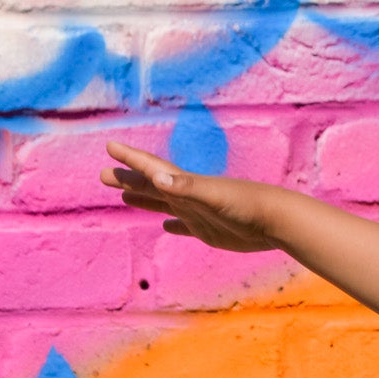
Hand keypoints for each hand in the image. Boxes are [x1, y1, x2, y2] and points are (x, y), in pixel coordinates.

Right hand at [101, 141, 281, 252]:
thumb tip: (155, 178)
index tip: (110, 146)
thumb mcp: (212, 196)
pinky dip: (174, 225)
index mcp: (185, 184)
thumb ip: (185, 187)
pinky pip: (186, 227)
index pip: (151, 168)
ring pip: (164, 204)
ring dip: (145, 199)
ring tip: (124, 196)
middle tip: (102, 175)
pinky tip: (167, 226)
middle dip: (127, 179)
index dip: (131, 159)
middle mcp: (188, 196)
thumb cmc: (246, 205)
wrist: (275, 222)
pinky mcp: (210, 231)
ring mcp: (198, 213)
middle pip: (151, 185)